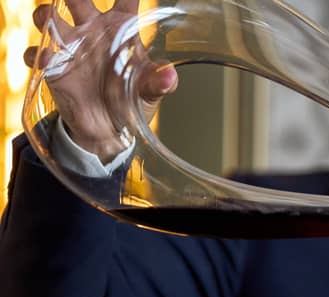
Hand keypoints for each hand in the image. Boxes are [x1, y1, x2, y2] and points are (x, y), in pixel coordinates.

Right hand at [24, 0, 177, 161]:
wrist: (110, 129)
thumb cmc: (132, 100)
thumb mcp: (150, 90)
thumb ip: (158, 81)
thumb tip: (169, 76)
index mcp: (121, 29)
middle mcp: (93, 31)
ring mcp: (71, 47)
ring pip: (49, 18)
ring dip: (45, 15)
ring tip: (50, 19)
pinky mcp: (54, 68)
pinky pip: (38, 54)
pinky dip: (38, 54)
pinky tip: (47, 61)